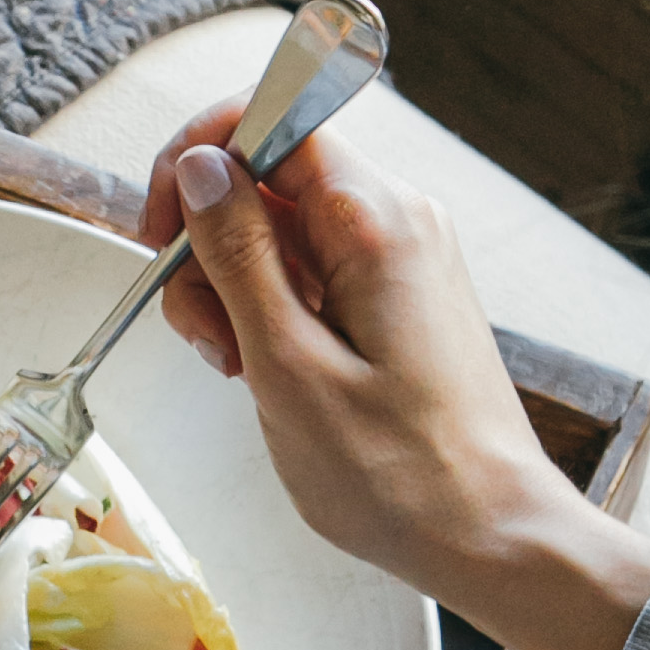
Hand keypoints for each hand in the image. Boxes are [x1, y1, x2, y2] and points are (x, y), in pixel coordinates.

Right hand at [145, 108, 649, 649]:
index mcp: (375, 221)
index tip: (158, 233)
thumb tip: (199, 165)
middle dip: (208, 241)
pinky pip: (313, 268)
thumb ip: (237, 255)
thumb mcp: (287, 365)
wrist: (491, 534)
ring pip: (282, 225)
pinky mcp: (400, 294)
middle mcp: (398, 218)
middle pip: (268, 172)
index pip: (272, 115)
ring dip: (234, 284)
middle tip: (205, 336)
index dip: (196, 157)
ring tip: (239, 367)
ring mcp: (403, 255)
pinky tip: (270, 371)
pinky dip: (272, 307)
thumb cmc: (396, 473)